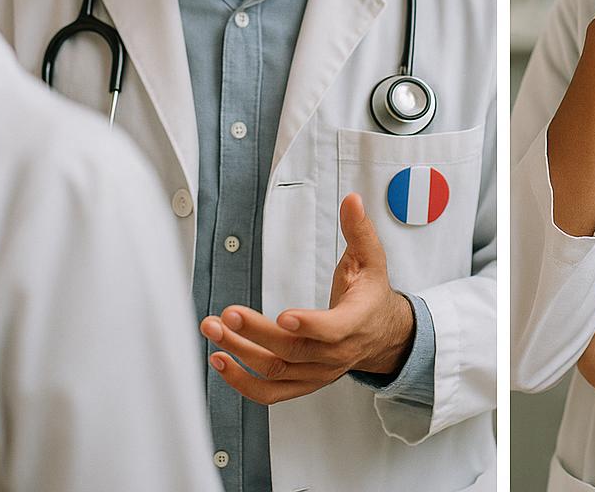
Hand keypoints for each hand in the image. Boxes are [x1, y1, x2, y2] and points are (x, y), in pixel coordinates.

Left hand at [199, 193, 414, 404]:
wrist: (381, 335)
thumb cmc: (371, 296)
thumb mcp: (371, 259)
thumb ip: (359, 230)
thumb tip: (351, 202)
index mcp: (354, 322)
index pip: (333, 330)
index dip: (308, 325)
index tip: (283, 316)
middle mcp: (334, 354)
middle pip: (293, 350)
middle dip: (257, 333)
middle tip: (228, 315)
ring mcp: (317, 372)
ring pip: (275, 370)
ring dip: (240, 353)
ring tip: (214, 330)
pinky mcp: (302, 382)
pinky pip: (269, 392)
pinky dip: (241, 382)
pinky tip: (220, 360)